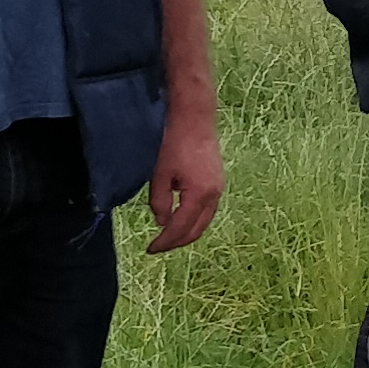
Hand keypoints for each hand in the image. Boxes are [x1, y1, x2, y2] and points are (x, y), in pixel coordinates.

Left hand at [146, 116, 226, 252]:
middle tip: (158, 247)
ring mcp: (219, 188)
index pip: (180, 228)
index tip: (150, 249)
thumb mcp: (159, 174)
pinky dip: (194, 219)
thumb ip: (160, 201)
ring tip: (167, 236)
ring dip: (186, 232)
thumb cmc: (174, 142)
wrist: (194, 118)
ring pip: (204, 221)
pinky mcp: (217, 181)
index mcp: (199, 194)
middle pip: (197, 230)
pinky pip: (207, 210)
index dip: (164, 242)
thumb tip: (162, 222)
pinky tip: (180, 217)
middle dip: (177, 242)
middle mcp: (214, 195)